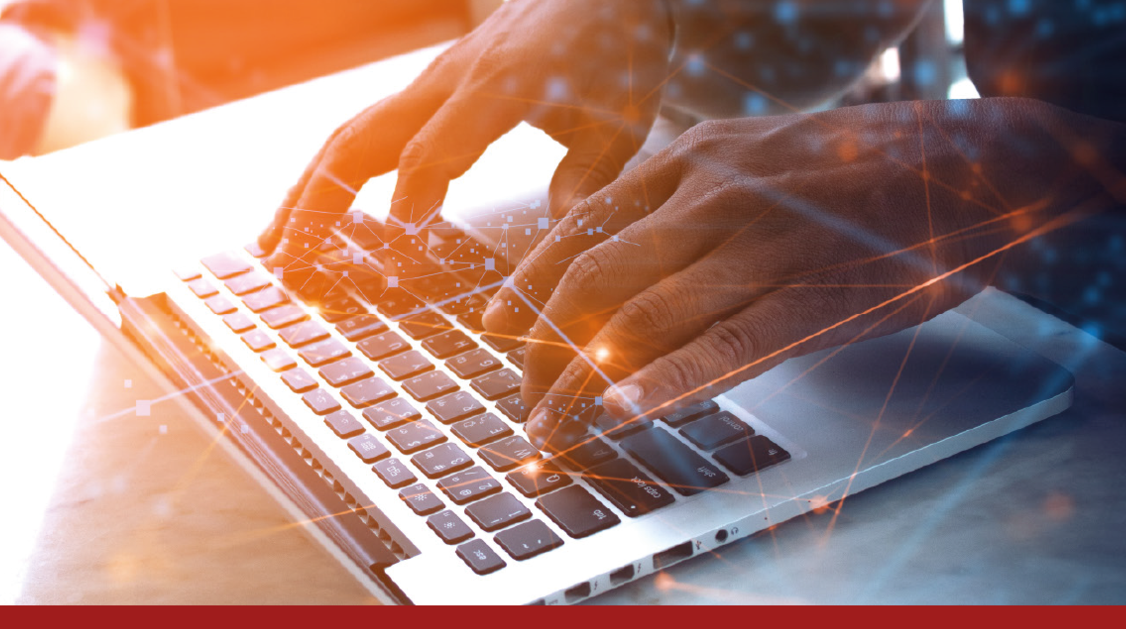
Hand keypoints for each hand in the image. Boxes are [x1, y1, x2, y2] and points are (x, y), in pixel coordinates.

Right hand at [258, 0, 671, 282]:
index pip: (441, 141)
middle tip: (288, 259)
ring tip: (271, 248)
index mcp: (504, 84)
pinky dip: (325, 174)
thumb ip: (590, 181)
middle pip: (365, 138)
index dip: (417, 184)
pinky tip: (305, 213)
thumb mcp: (624, 121)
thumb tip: (563, 241)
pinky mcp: (422, 92)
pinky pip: (361, 131)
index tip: (400, 232)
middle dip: (319, 198)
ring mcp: (428, 84)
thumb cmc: (616, 54)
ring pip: (348, 135)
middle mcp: (450, 81)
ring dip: (305, 190)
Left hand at [482, 98, 1109, 449]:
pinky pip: (725, 344)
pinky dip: (665, 383)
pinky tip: (623, 413)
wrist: (981, 161)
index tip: (493, 329)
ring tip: (552, 431)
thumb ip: (684, 205)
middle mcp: (712, 193)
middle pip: (590, 281)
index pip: (577, 228)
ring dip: (579, 385)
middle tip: (523, 403)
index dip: (523, 286)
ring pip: (639, 319)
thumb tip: (613, 264)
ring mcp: (762, 241)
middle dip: (539, 353)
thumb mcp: (753, 161)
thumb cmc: (858, 173)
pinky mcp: (816, 292)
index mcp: (691, 160)